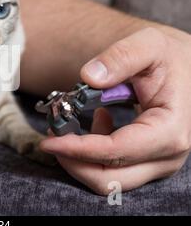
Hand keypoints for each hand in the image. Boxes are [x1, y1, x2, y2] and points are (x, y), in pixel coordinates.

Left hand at [40, 28, 190, 194]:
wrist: (185, 69)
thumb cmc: (168, 57)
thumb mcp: (148, 45)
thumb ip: (121, 56)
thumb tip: (90, 77)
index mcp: (170, 129)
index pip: (116, 152)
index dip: (78, 149)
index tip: (49, 140)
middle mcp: (167, 155)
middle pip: (109, 179)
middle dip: (73, 161)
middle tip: (52, 134)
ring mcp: (158, 163)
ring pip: (108, 180)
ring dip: (80, 159)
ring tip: (71, 126)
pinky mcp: (148, 162)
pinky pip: (113, 171)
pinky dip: (92, 154)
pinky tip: (96, 123)